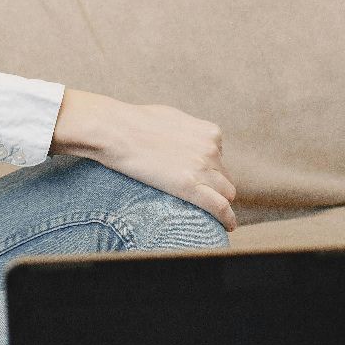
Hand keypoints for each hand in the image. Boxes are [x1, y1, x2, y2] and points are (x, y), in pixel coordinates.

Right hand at [50, 88, 238, 230]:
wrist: (117, 131)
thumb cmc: (136, 122)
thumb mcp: (172, 117)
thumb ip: (188, 131)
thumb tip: (186, 140)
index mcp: (209, 132)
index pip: (219, 157)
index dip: (209, 168)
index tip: (201, 178)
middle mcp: (211, 150)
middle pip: (224, 177)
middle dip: (215, 186)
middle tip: (203, 197)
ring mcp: (202, 168)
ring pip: (225, 193)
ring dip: (219, 202)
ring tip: (216, 215)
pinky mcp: (190, 187)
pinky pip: (219, 207)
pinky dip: (226, 218)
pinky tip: (227, 226)